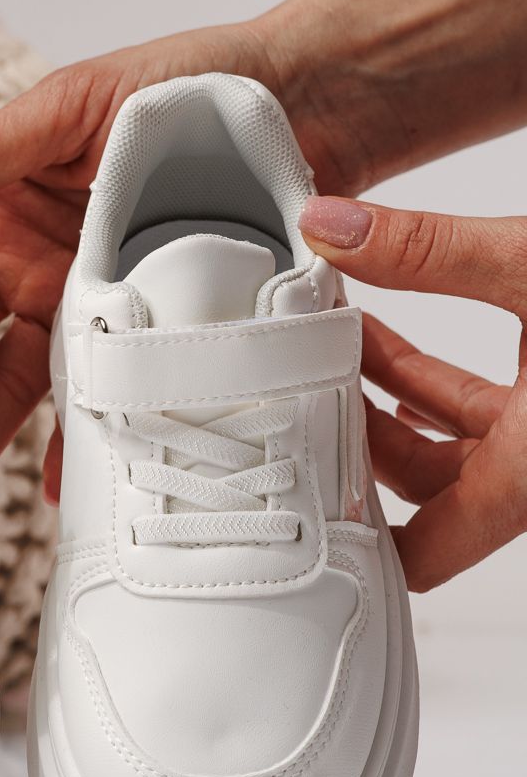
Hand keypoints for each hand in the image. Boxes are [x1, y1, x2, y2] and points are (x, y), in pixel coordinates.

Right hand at [0, 21, 303, 489]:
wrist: (306, 97)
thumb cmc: (181, 80)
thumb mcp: (76, 103)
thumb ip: (0, 144)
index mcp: (11, 217)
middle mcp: (49, 272)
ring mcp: (110, 308)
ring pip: (49, 385)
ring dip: (11, 435)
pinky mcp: (169, 333)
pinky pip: (129, 393)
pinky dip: (104, 437)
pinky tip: (79, 481)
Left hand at [299, 196, 526, 590]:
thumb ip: (428, 251)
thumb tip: (333, 224)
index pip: (430, 552)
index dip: (358, 536)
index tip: (294, 504)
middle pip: (422, 484)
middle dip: (356, 430)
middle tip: (296, 379)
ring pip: (448, 444)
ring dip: (385, 395)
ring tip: (328, 336)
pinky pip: (481, 413)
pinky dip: (428, 382)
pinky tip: (385, 331)